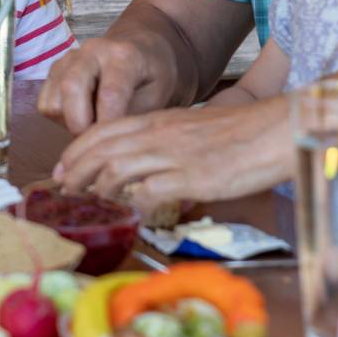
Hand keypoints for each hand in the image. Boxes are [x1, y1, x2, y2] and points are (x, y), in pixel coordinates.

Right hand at [38, 35, 182, 134]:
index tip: (112, 144)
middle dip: (81, 125)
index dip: (108, 125)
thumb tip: (107, 141)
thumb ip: (133, 115)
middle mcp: (91, 51)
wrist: (140, 49)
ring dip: (69, 123)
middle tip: (97, 140)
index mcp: (122, 55)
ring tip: (92, 125)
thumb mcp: (157, 95)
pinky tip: (82, 116)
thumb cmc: (151, 76)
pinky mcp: (54, 69)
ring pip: (53, 100)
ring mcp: (68, 58)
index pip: (109, 94)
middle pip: (71, 89)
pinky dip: (60, 118)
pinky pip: (45, 103)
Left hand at [52, 98, 291, 209]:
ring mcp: (173, 156)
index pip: (103, 131)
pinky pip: (150, 192)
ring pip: (116, 168)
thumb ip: (165, 143)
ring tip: (86, 204)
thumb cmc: (239, 134)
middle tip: (63, 190)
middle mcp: (158, 135)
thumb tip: (147, 171)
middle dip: (74, 171)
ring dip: (94, 188)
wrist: (275, 131)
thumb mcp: (191, 130)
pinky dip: (133, 204)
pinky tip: (127, 215)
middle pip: (101, 150)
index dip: (76, 151)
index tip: (62, 169)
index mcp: (157, 121)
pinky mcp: (192, 178)